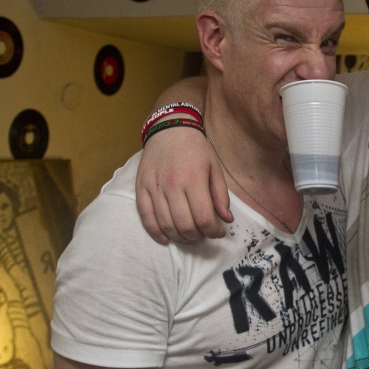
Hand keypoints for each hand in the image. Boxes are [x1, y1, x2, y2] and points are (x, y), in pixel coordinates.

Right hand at [135, 128, 232, 243]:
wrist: (169, 129)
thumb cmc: (196, 149)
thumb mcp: (215, 168)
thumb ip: (221, 196)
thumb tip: (227, 220)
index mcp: (194, 180)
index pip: (204, 218)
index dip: (214, 231)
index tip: (219, 232)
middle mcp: (172, 186)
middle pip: (185, 225)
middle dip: (198, 236)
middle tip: (204, 233)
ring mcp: (155, 188)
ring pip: (166, 225)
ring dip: (180, 237)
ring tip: (189, 235)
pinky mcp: (141, 189)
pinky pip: (146, 218)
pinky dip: (156, 233)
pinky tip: (166, 239)